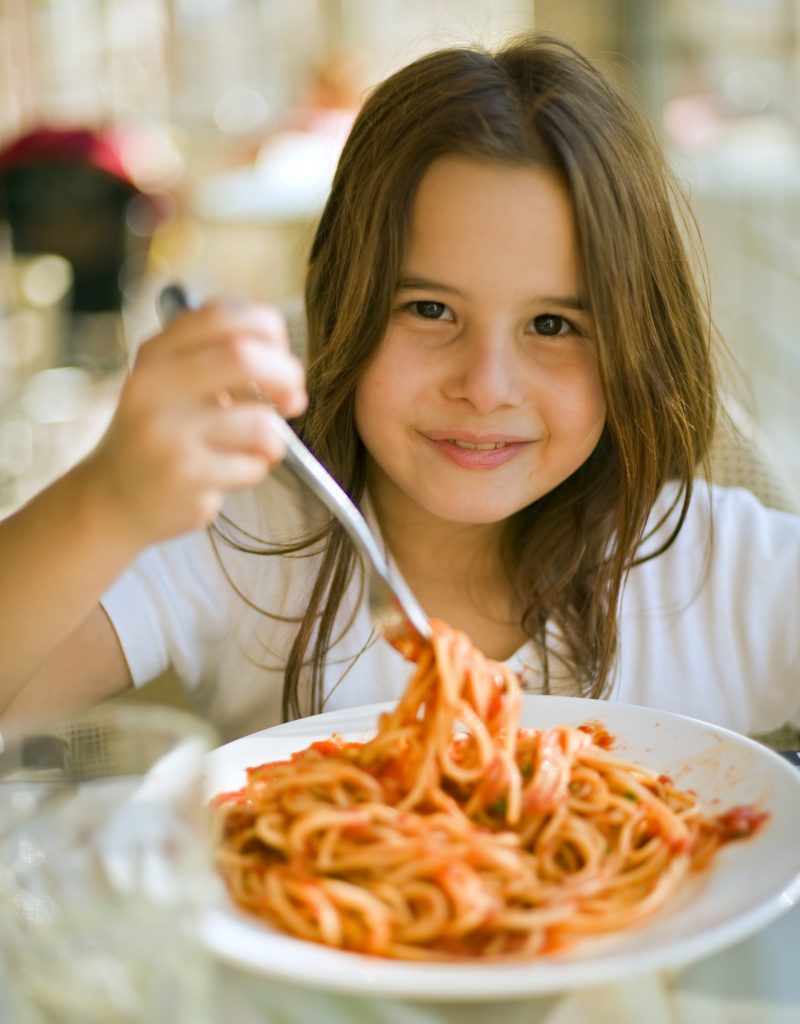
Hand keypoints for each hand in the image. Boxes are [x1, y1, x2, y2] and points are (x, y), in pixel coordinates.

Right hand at [85, 300, 307, 548]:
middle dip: (287, 375)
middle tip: (294, 399)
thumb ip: (223, 365)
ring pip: (260, 422)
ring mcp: (168, 431)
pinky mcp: (185, 474)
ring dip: (273, 438)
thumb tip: (291, 376)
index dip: (266, 330)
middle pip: (244, 356)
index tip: (279, 356)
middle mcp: (155, 386)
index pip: (221, 315)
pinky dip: (255, 469)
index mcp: (156, 354)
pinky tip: (229, 474)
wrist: (113, 500)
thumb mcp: (175, 387)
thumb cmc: (162, 438)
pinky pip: (252, 464)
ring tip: (249, 448)